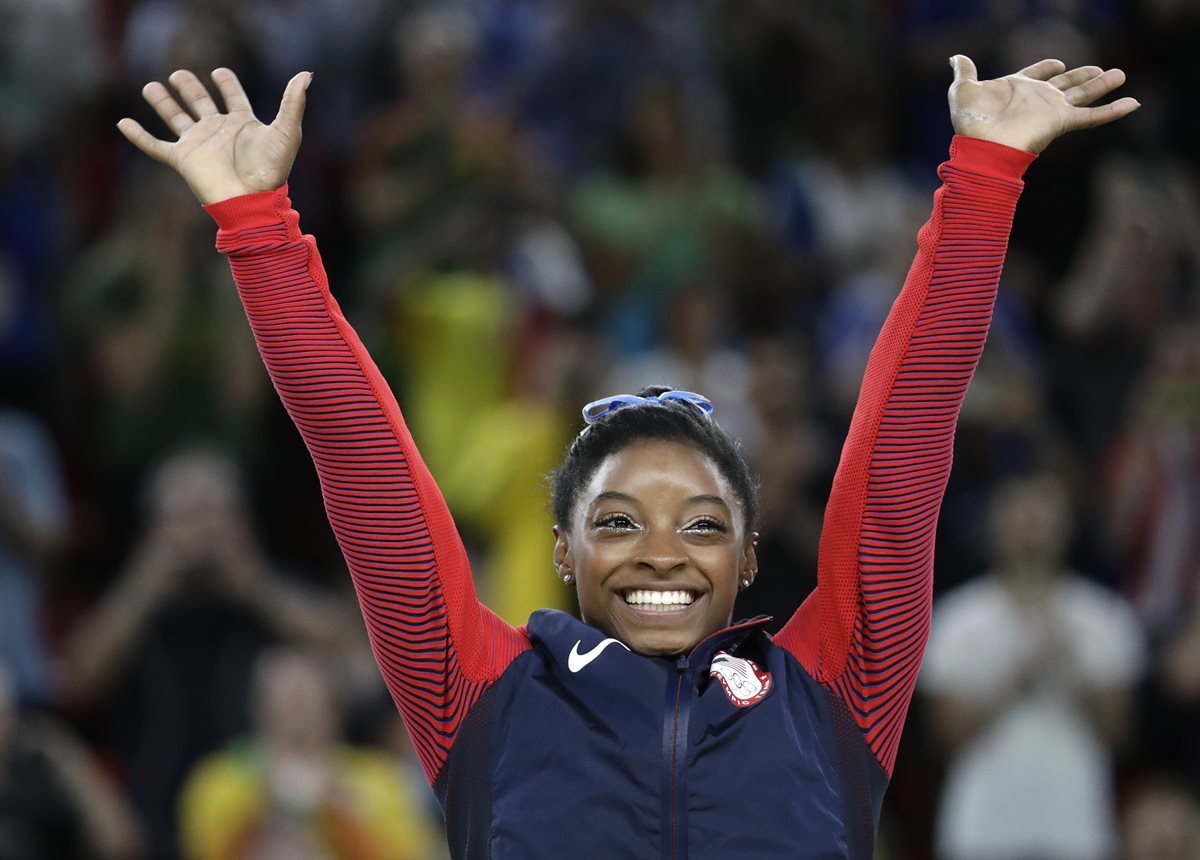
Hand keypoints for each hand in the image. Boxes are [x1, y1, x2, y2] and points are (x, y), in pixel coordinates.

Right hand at [118, 68, 310, 203]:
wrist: (252, 199)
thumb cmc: (271, 170)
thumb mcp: (286, 131)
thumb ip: (293, 102)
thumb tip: (306, 74)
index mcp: (242, 124)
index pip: (234, 98)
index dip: (227, 85)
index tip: (220, 73)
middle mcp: (218, 131)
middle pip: (200, 103)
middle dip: (190, 88)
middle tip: (179, 74)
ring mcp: (199, 144)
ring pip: (176, 118)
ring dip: (163, 103)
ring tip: (151, 86)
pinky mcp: (183, 159)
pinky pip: (155, 146)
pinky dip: (138, 135)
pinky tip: (123, 123)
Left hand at [948, 55, 1139, 153]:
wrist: (980, 145)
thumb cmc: (970, 120)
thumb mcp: (964, 88)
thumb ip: (964, 71)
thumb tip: (955, 57)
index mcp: (1016, 88)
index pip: (1036, 74)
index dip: (1046, 68)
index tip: (1058, 63)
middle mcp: (1037, 99)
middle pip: (1066, 84)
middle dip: (1082, 76)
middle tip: (1100, 70)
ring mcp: (1051, 110)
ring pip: (1083, 94)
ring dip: (1102, 85)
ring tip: (1120, 74)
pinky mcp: (1061, 122)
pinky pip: (1093, 116)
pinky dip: (1114, 111)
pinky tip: (1133, 103)